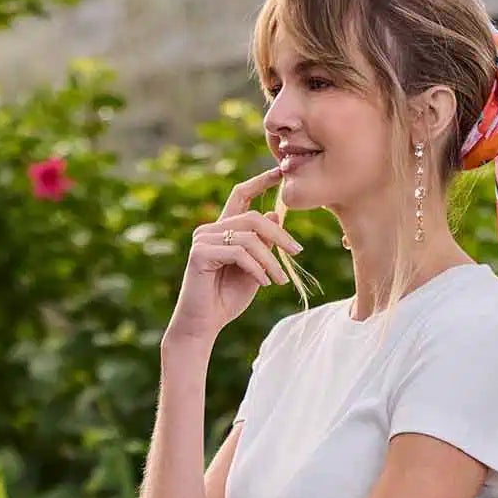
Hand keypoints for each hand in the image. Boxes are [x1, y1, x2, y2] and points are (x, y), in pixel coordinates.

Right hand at [166, 167, 303, 343]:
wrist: (203, 326)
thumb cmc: (226, 300)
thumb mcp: (254, 269)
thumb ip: (262, 245)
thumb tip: (275, 215)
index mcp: (222, 229)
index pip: (240, 195)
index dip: (260, 181)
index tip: (280, 171)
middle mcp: (210, 230)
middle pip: (252, 217)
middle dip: (279, 234)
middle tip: (297, 251)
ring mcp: (203, 240)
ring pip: (249, 237)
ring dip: (270, 260)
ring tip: (280, 280)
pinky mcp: (200, 254)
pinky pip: (238, 253)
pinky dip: (256, 268)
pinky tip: (264, 284)